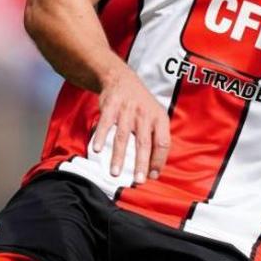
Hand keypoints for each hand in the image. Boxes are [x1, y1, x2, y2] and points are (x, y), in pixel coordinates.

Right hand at [91, 67, 170, 183]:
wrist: (122, 79)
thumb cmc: (141, 104)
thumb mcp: (155, 116)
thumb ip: (156, 138)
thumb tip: (155, 168)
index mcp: (159, 118)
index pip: (162, 143)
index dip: (158, 160)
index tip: (153, 175)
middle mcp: (145, 114)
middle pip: (144, 143)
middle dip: (141, 163)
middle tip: (138, 180)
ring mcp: (127, 110)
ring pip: (123, 137)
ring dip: (118, 156)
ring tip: (115, 173)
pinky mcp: (111, 106)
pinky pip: (105, 124)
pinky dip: (100, 137)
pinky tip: (97, 149)